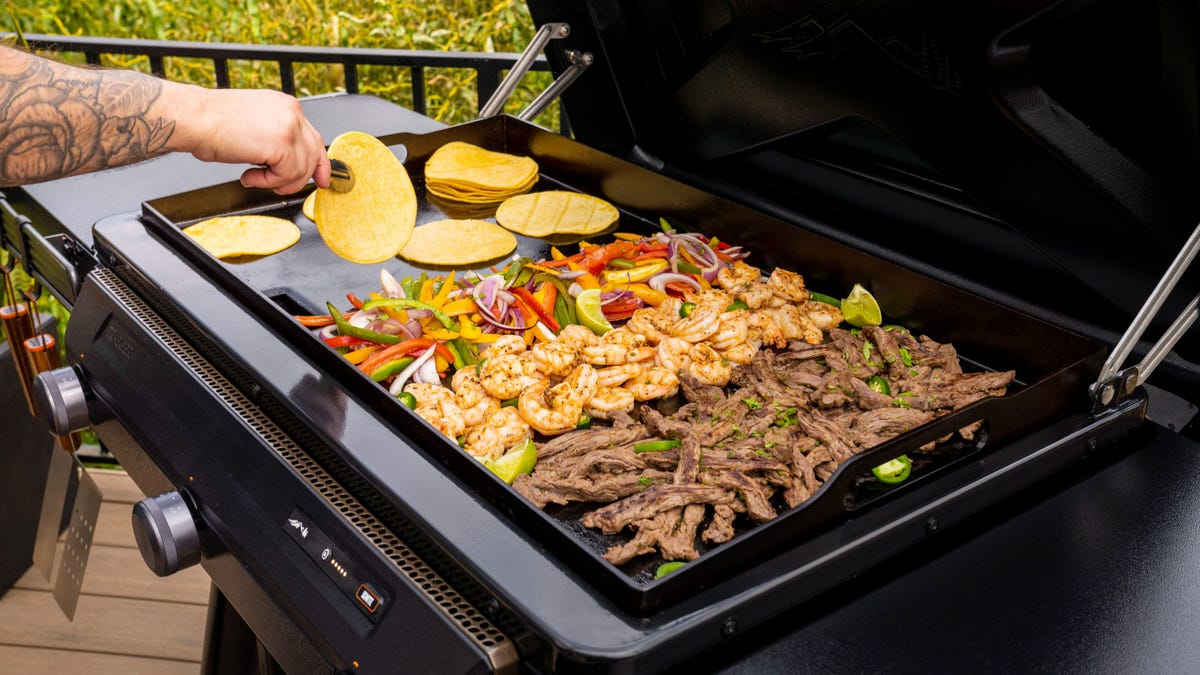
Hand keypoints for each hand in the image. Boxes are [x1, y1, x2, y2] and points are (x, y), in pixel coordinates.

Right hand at [175, 86, 330, 194]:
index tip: (322, 179)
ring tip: (254, 177)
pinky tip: (249, 175)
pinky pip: (286, 175)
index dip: (319, 163)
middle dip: (302, 178)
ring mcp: (289, 127)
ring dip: (277, 181)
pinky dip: (267, 182)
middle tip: (280, 187)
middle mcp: (291, 112)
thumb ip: (276, 138)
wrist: (194, 118)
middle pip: (313, 154)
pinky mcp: (283, 144)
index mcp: (285, 106)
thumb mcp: (255, 125)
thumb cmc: (212, 123)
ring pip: (301, 169)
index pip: (313, 137)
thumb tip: (287, 160)